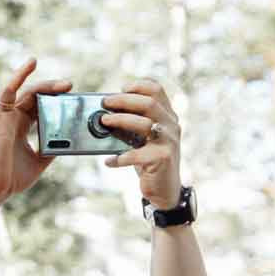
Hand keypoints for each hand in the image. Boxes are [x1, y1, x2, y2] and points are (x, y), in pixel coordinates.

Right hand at [0, 58, 66, 211]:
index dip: (54, 97)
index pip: (39, 105)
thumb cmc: (11, 179)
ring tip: (33, 61)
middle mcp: (12, 120)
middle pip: (31, 95)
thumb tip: (66, 141)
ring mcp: (2, 121)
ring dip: (22, 75)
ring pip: (11, 91)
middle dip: (50, 87)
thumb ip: (50, 149)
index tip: (71, 94)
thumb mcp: (39, 162)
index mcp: (22, 127)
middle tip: (68, 84)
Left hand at [101, 78, 183, 211]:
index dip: (138, 85)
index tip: (121, 88)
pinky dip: (120, 157)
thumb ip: (135, 123)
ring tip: (103, 122)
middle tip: (105, 102)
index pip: (157, 90)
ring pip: (144, 124)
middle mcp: (171, 125)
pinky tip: (109, 161)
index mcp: (168, 116)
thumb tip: (107, 112)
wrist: (164, 190)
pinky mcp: (162, 158)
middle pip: (149, 103)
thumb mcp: (145, 138)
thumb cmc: (150, 160)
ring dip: (120, 121)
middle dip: (124, 100)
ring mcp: (169, 142)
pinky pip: (137, 154)